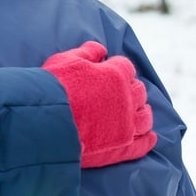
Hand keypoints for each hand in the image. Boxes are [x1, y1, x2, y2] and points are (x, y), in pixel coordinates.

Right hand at [42, 41, 156, 168]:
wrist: (46, 121)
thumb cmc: (54, 87)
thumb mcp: (66, 60)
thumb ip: (87, 52)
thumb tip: (101, 49)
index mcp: (115, 75)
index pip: (126, 67)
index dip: (117, 68)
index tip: (108, 71)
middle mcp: (127, 99)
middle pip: (139, 91)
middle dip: (130, 88)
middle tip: (118, 92)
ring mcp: (127, 125)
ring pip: (145, 117)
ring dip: (142, 112)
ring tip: (136, 112)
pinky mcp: (123, 146)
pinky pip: (143, 143)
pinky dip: (148, 139)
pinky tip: (149, 136)